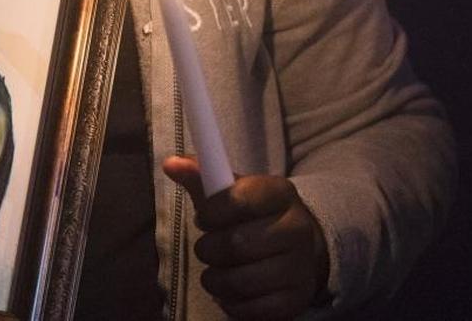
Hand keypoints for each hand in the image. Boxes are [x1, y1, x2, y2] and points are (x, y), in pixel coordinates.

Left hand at [163, 156, 328, 320]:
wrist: (299, 247)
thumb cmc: (255, 215)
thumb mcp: (232, 191)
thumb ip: (201, 177)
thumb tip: (171, 164)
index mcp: (281, 193)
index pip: (240, 200)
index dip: (212, 212)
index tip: (203, 219)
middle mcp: (297, 229)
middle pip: (237, 244)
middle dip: (209, 249)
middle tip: (206, 248)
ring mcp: (300, 267)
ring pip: (242, 281)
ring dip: (215, 279)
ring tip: (215, 270)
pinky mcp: (296, 300)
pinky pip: (252, 309)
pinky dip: (231, 303)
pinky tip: (231, 291)